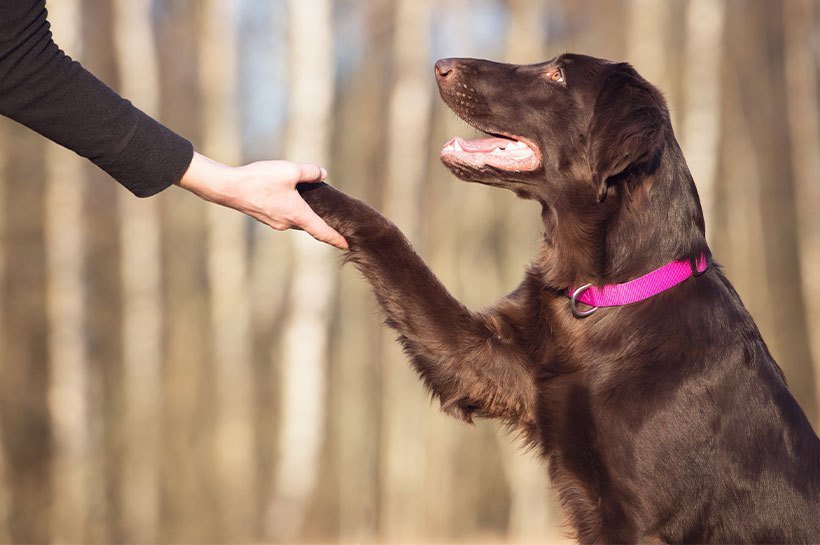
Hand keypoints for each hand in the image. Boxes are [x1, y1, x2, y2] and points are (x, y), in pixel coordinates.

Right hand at [176, 152, 347, 248]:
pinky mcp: (265, 217)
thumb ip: (310, 172)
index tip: (347, 246)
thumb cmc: (259, 180)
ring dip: (306, 214)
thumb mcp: (289, 170)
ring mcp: (275, 222)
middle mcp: (287, 223)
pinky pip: (285, 215)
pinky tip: (291, 198)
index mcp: (298, 214)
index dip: (336, 239)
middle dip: (323, 224)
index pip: (322, 232)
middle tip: (337, 221)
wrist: (228, 188)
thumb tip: (322, 173)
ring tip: (314, 204)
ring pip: (297, 219)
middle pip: (311, 225)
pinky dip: (293, 210)